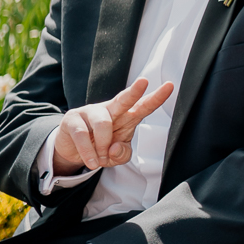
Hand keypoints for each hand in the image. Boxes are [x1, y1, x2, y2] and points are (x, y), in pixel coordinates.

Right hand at [51, 77, 175, 174]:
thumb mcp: (116, 156)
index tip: (170, 86)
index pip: (143, 106)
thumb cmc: (100, 148)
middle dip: (134, 91)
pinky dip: (89, 152)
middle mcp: (110, 110)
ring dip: (103, 145)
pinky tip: (92, 162)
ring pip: (103, 123)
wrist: (72, 150)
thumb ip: (122, 154)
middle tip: (144, 82)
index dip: (156, 97)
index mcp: (126, 117)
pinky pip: (82, 135)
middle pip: (124, 99)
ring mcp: (90, 112)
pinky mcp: (72, 119)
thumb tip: (115, 148)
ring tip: (101, 159)